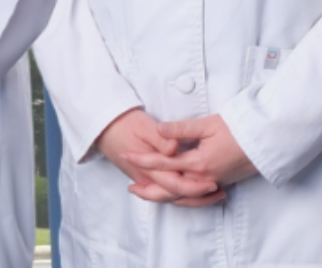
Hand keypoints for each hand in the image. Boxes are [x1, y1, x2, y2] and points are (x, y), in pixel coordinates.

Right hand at [95, 108, 216, 205]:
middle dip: (198, 197)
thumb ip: (160, 137)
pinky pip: (163, 192)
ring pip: (169, 197)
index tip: (214, 183)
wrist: (102, 126)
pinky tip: (190, 192)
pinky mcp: (143, 177)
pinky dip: (179, 195)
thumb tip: (174, 148)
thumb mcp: (143, 125)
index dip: (196, 186)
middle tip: (219, 192)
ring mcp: (144, 179)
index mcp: (148, 167)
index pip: (176, 184)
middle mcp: (146, 178)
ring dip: (191, 198)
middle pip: (175, 195)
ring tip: (211, 194)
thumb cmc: (123, 123)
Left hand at [126, 115, 256, 205]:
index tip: (127, 155)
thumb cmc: (239, 129)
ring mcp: (214, 183)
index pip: (163, 163)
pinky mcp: (222, 183)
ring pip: (184, 196)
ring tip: (147, 194)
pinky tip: (175, 197)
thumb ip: (181, 129)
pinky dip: (184, 200)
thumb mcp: (208, 124)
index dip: (143, 159)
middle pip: (170, 188)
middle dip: (149, 189)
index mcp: (198, 162)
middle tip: (130, 187)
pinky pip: (198, 198)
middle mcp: (204, 177)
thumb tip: (159, 130)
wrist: (267, 140)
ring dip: (164, 197)